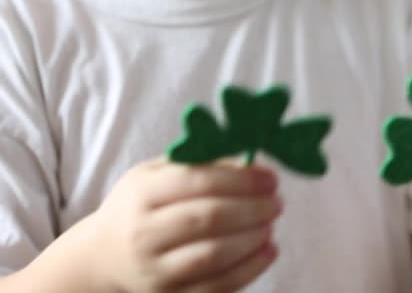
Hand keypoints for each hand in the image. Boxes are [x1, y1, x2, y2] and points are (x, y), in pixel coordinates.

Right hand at [89, 158, 281, 292]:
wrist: (103, 257)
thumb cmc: (140, 206)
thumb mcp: (157, 174)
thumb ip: (202, 163)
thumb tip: (251, 162)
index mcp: (142, 193)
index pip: (198, 182)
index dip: (241, 179)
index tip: (271, 178)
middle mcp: (144, 233)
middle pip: (208, 219)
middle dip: (252, 208)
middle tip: (276, 202)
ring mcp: (155, 270)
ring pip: (214, 256)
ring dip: (253, 238)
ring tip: (270, 224)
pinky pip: (216, 287)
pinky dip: (249, 269)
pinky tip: (268, 250)